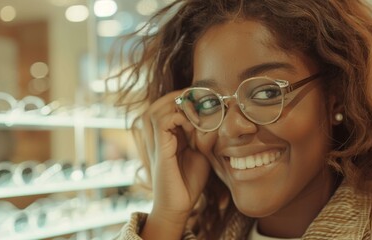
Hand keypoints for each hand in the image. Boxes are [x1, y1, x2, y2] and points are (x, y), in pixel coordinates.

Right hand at [138, 90, 210, 238]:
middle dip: (181, 97)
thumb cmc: (188, 180)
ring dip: (180, 107)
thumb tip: (215, 115)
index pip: (169, 104)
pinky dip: (179, 118)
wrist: (179, 205)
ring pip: (158, 108)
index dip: (186, 98)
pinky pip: (162, 121)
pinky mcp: (159, 148)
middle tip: (202, 102)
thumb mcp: (200, 151)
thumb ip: (203, 134)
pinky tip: (193, 127)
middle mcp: (157, 135)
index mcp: (166, 134)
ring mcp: (156, 141)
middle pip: (160, 102)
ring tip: (198, 115)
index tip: (207, 99)